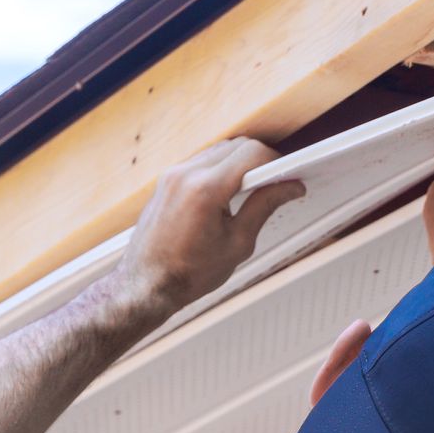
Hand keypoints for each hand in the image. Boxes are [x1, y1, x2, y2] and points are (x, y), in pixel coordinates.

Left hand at [111, 138, 304, 320]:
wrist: (144, 286)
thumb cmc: (185, 273)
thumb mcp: (238, 243)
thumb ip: (265, 206)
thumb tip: (289, 188)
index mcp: (204, 190)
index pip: (253, 153)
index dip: (277, 162)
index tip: (288, 176)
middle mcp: (185, 176)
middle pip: (238, 146)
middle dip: (261, 160)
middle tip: (274, 184)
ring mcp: (172, 176)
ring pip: (220, 150)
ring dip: (240, 163)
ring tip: (251, 191)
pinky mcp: (167, 181)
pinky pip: (203, 160)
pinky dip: (221, 168)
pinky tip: (229, 191)